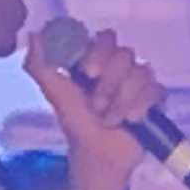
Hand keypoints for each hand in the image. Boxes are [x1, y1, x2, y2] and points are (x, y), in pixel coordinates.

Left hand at [22, 23, 165, 189]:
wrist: (97, 154)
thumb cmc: (76, 123)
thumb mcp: (54, 93)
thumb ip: (39, 65)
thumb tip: (33, 35)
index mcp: (96, 59)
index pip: (106, 38)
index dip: (99, 53)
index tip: (87, 73)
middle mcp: (119, 66)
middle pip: (125, 55)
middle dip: (109, 84)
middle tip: (96, 106)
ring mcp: (138, 81)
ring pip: (141, 73)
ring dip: (121, 100)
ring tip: (110, 119)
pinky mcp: (154, 98)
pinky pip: (156, 90)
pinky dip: (140, 107)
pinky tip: (130, 121)